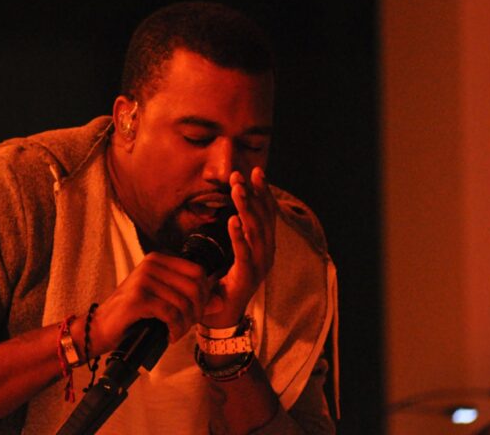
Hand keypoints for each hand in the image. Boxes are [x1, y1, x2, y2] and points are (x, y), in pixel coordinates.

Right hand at [91, 252, 213, 353]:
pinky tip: (168, 335)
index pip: (197, 272)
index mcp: (158, 259)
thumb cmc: (134, 315)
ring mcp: (143, 279)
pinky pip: (170, 314)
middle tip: (186, 326)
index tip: (196, 313)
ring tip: (176, 333)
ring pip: (183, 303)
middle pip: (194, 287)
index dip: (204, 295)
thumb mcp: (165, 302)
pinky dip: (174, 329)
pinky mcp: (138, 298)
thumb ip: (191, 300)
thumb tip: (220, 302)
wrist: (101, 328)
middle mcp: (151, 264)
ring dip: (184, 324)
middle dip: (196, 311)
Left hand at [202, 166, 276, 327]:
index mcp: (265, 246)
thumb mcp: (232, 253)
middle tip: (240, 176)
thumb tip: (233, 210)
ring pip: (256, 231)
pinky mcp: (247, 277)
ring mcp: (259, 266)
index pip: (267, 214)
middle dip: (253, 194)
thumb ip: (236, 234)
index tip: (256, 172)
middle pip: (263, 218)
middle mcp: (267, 254)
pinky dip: (239, 236)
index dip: (263, 193)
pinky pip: (244, 253)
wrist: (221, 317)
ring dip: (246, 208)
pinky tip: (232, 220)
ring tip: (237, 189)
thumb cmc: (224, 282)